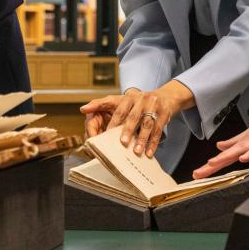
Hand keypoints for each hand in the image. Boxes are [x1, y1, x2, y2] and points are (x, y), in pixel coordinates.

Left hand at [79, 81, 194, 157]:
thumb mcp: (121, 101)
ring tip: (136, 151)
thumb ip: (101, 105)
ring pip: (147, 124)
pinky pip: (158, 130)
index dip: (113, 123)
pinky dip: (153, 142)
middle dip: (128, 130)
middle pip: (134, 116)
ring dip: (142, 139)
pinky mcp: (164, 113)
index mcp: (129, 97)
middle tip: (122, 143)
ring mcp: (154, 106)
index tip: (106, 135)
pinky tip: (149, 153)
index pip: (119, 110)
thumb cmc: (138, 102)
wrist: (166, 97)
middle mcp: (141, 99)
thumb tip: (82, 109)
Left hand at [192, 84, 248, 179]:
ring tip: (212, 164)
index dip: (212, 164)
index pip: (226, 154)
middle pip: (229, 153)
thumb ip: (239, 140)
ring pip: (242, 149)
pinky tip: (243, 158)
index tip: (198, 173)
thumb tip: (221, 146)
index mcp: (248, 138)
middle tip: (197, 173)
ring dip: (226, 157)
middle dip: (212, 165)